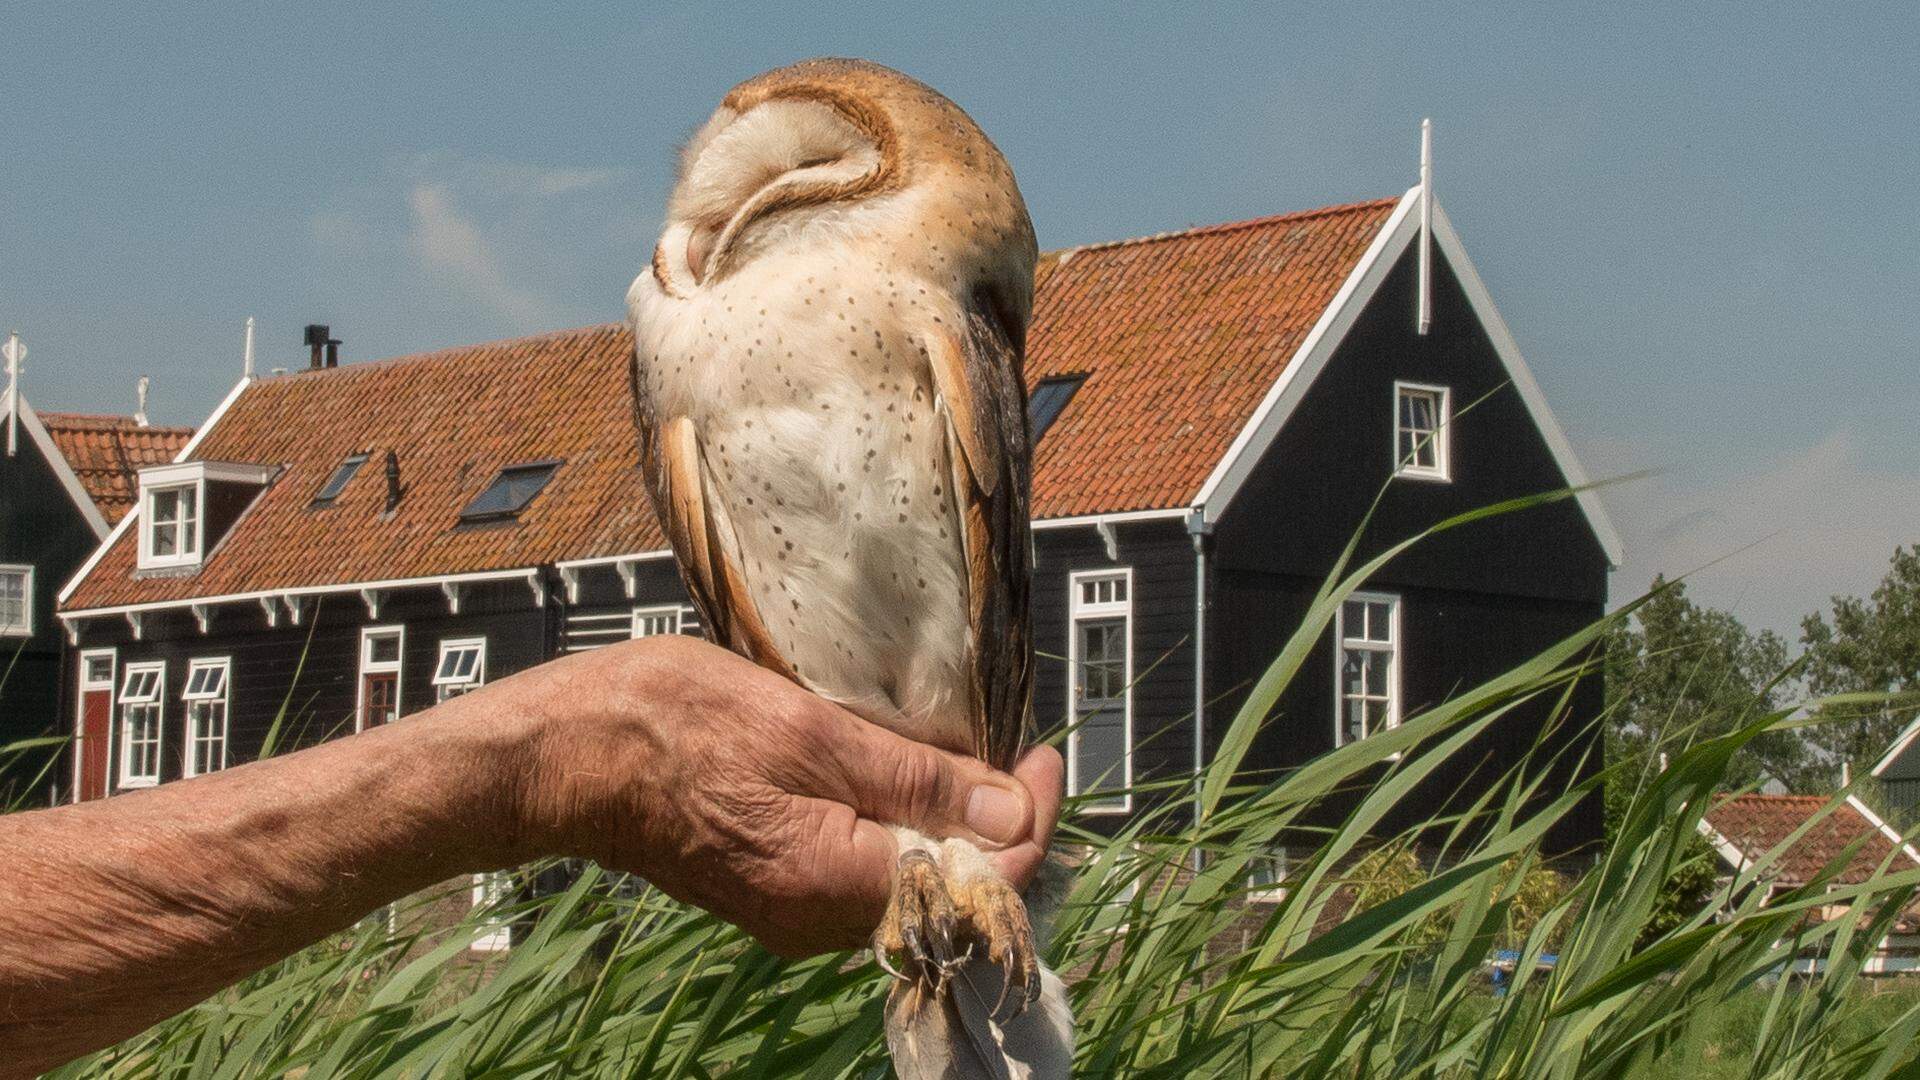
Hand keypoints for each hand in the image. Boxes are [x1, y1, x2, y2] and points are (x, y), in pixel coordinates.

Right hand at [487, 635, 1063, 956]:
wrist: (561, 758)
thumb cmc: (669, 725)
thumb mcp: (806, 731)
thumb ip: (913, 781)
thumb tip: (1009, 811)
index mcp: (837, 885)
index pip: (983, 881)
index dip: (1031, 816)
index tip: (1044, 751)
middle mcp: (821, 921)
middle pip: (951, 892)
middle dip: (998, 825)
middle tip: (1012, 749)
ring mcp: (793, 912)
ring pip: (910, 884)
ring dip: (948, 825)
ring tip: (962, 754)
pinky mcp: (772, 892)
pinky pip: (865, 875)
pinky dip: (899, 831)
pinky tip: (898, 775)